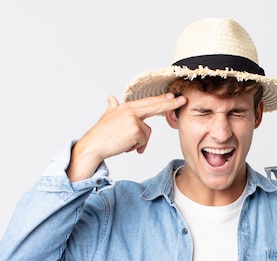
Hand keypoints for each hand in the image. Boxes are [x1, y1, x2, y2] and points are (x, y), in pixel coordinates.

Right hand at [67, 93, 186, 180]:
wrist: (94, 145)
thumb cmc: (101, 134)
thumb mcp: (107, 116)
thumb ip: (112, 107)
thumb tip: (111, 97)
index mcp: (126, 107)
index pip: (147, 102)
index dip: (161, 99)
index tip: (172, 96)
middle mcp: (131, 110)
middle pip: (155, 107)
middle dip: (170, 104)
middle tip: (183, 100)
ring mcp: (134, 119)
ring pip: (147, 133)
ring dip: (139, 142)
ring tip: (125, 143)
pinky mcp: (136, 130)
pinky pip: (143, 141)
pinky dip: (136, 147)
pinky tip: (125, 146)